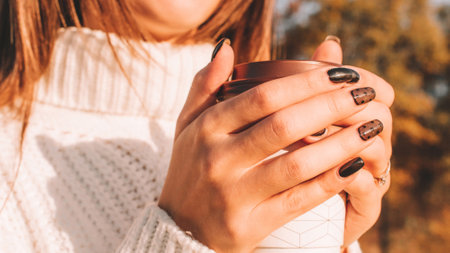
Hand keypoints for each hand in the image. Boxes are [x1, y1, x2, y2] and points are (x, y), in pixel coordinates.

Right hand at [159, 39, 389, 251]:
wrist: (179, 228)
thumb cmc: (190, 169)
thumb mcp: (188, 125)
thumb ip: (205, 85)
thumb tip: (228, 48)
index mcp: (206, 128)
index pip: (263, 96)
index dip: (307, 81)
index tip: (340, 73)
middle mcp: (217, 159)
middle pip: (285, 125)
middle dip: (332, 106)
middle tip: (365, 94)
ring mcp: (232, 194)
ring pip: (297, 163)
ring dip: (341, 144)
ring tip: (370, 128)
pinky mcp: (248, 225)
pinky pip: (298, 200)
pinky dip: (329, 182)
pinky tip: (354, 166)